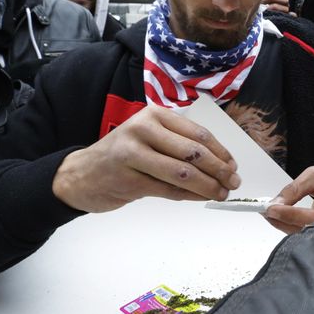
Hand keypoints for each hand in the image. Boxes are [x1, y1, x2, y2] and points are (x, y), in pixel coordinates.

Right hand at [52, 105, 239, 212]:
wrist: (79, 174)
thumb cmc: (122, 155)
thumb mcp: (149, 137)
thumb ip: (180, 145)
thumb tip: (221, 163)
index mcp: (154, 115)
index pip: (198, 134)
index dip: (221, 152)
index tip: (233, 165)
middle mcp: (143, 130)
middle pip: (194, 153)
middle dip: (219, 170)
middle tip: (233, 182)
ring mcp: (133, 155)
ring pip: (183, 173)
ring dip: (208, 186)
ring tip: (221, 193)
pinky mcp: (128, 180)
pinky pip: (168, 190)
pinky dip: (190, 196)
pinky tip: (201, 198)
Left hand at [263, 166, 313, 233]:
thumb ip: (297, 188)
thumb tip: (276, 202)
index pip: (312, 217)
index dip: (291, 214)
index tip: (272, 208)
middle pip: (304, 230)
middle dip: (282, 221)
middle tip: (265, 210)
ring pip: (300, 234)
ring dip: (280, 223)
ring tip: (266, 211)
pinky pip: (299, 233)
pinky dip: (284, 224)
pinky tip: (275, 216)